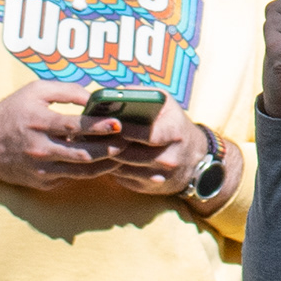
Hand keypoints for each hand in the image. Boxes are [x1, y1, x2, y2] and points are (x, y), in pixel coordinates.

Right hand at [0, 81, 118, 191]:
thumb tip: (95, 96)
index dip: (98, 126)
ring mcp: (40, 169)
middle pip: (81, 153)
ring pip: (80, 171)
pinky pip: (71, 178)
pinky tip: (105, 163)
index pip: (73, 126)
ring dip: (105, 164)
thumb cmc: (12, 112)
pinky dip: (89, 172)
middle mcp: (38, 149)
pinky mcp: (41, 182)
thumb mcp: (35, 91)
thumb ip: (66, 90)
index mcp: (37, 123)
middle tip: (128, 142)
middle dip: (109, 149)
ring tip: (123, 154)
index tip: (118, 124)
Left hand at [83, 100, 205, 197]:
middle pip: (129, 154)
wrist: (194, 159)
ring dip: (104, 157)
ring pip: (122, 168)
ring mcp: (158, 176)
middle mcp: (168, 158)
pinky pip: (122, 178)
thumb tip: (115, 92)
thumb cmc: (175, 125)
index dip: (125, 130)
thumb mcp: (167, 104)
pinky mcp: (148, 187)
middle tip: (86, 134)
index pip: (147, 134)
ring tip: (88, 144)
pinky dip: (110, 167)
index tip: (105, 122)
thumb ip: (144, 94)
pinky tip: (100, 157)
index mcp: (174, 133)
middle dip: (107, 144)